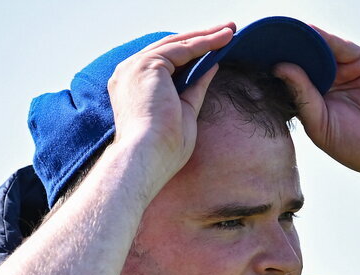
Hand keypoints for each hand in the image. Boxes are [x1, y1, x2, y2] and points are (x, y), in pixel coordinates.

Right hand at [108, 23, 234, 185]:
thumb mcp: (184, 112)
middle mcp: (129, 72)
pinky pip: (182, 48)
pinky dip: (204, 43)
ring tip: (230, 31)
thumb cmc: (163, 149)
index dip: (191, 53)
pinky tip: (222, 40)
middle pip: (170, 48)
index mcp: (132, 86)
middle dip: (201, 38)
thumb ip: (195, 88)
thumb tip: (211, 67)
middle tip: (226, 31)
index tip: (214, 48)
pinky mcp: (147, 64)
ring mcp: (135, 66)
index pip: (165, 62)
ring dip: (206, 36)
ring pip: (177, 44)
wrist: (148, 157)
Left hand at [273, 26, 359, 183]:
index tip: (250, 58)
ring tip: (280, 31)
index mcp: (313, 100)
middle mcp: (327, 82)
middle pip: (301, 58)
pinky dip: (323, 37)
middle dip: (284, 48)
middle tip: (260, 37)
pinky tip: (306, 33)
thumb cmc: (354, 145)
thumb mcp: (319, 123)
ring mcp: (345, 70)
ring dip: (301, 39)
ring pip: (319, 48)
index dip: (273, 67)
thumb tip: (279, 67)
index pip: (289, 77)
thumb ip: (301, 95)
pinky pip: (340, 45)